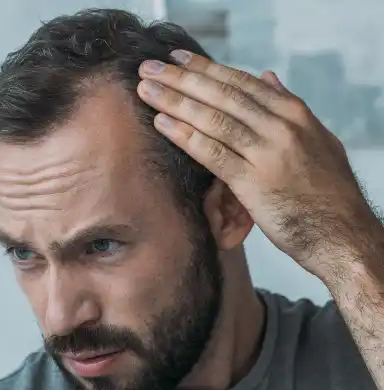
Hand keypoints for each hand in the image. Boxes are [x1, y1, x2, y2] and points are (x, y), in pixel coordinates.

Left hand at [137, 51, 380, 279]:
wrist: (341, 233)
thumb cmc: (328, 193)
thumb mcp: (318, 140)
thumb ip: (289, 108)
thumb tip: (267, 77)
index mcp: (295, 114)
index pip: (242, 83)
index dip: (207, 69)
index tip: (179, 59)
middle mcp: (281, 127)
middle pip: (223, 95)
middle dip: (183, 78)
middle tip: (151, 68)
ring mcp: (267, 153)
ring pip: (214, 119)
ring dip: (176, 101)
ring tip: (147, 90)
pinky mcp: (253, 183)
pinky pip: (212, 153)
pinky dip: (185, 136)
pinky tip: (162, 123)